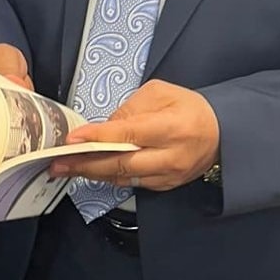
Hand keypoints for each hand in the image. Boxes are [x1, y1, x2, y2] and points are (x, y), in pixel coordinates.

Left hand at [49, 80, 218, 190]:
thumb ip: (131, 108)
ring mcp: (168, 175)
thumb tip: (105, 128)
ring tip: (65, 168)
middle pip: (121, 163)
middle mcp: (170, 156)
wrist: (221, 133)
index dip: (99, 137)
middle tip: (58, 162)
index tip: (73, 139)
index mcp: (172, 127)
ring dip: (91, 173)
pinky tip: (89, 171)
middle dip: (85, 164)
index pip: (129, 134)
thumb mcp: (161, 93)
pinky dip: (108, 177)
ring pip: (123, 177)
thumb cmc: (189, 108)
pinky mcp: (165, 186)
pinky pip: (131, 183)